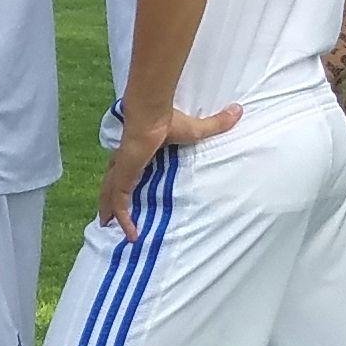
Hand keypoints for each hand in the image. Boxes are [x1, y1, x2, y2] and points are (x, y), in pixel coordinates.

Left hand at [97, 103, 241, 238]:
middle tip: (107, 216)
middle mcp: (124, 162)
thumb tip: (238, 110)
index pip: (126, 169)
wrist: (151, 116)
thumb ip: (216, 124)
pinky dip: (125, 219)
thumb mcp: (196, 129)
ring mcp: (121, 171)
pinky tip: (131, 235)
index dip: (124, 180)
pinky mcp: (123, 179)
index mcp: (135, 152)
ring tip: (109, 228)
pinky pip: (121, 204)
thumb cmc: (168, 121)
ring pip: (111, 196)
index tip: (126, 189)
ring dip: (110, 212)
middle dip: (108, 199)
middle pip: (112, 184)